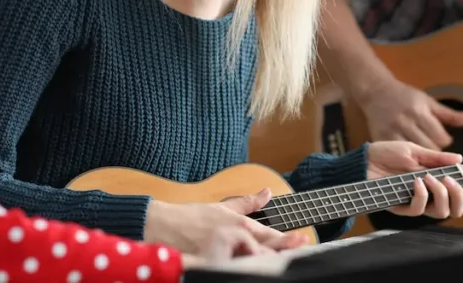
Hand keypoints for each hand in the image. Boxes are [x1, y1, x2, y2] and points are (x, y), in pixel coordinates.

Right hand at [145, 188, 307, 256]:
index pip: (268, 234)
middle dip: (283, 250)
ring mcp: (223, 251)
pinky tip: (252, 270)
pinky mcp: (211, 262)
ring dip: (263, 261)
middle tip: (299, 245)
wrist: (160, 225)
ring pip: (252, 261)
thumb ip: (246, 203)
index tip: (302, 240)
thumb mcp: (221, 207)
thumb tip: (268, 192)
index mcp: (238, 223)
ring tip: (277, 263)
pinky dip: (243, 268)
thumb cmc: (189, 218)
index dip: (286, 240)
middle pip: (265, 249)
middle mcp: (233, 236)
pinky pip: (233, 268)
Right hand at [360, 77, 462, 149]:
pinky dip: (405, 157)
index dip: (445, 141)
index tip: (442, 139)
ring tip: (421, 150)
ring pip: (414, 155)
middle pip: (429, 148)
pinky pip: (399, 154)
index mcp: (420, 111)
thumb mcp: (428, 101)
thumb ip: (449, 114)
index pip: (441, 138)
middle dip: (434, 150)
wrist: (376, 92)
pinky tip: (408, 153)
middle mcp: (406, 122)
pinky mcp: (382, 138)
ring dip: (421, 156)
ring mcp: (393, 131)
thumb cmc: (405, 97)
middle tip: (432, 145)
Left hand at [366, 141, 462, 218]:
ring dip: (441, 194)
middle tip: (451, 181)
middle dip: (459, 196)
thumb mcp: (414, 150)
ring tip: (430, 177)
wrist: (363, 160)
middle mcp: (428, 195)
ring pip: (441, 213)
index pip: (459, 195)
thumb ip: (437, 157)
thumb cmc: (386, 153)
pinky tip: (416, 181)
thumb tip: (460, 159)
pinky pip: (418, 210)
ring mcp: (415, 202)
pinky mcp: (401, 207)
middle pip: (455, 210)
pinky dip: (421, 195)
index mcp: (434, 182)